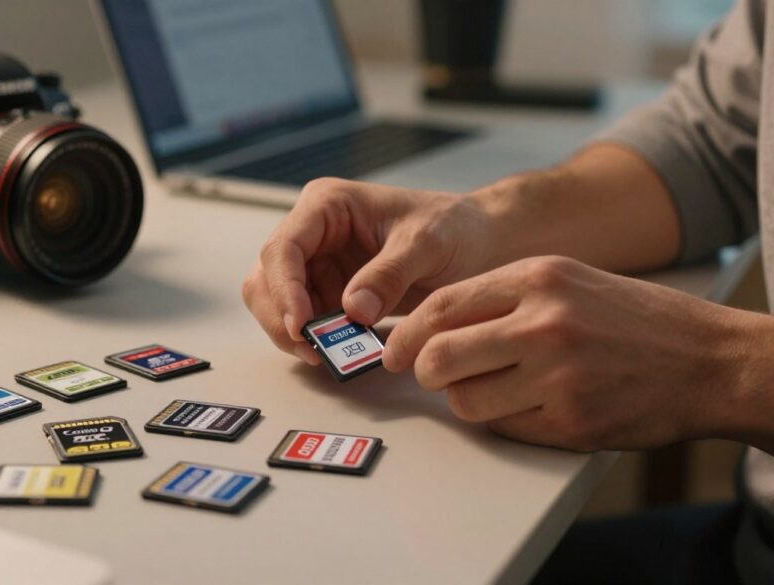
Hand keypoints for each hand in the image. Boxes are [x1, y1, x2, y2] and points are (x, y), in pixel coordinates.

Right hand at [242, 178, 491, 363]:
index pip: (283, 248)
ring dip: (293, 333)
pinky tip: (336, 354)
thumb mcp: (427, 244)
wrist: (479, 242)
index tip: (300, 325)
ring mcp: (318, 265)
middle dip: (280, 317)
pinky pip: (305, 321)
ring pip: (277, 304)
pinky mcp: (329, 293)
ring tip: (325, 357)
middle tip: (311, 350)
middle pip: (267, 278)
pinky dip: (314, 341)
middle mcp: (312, 233)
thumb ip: (389, 274)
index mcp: (327, 205)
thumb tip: (353, 310)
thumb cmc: (454, 228)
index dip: (284, 289)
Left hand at [383, 255, 750, 451]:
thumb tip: (430, 325)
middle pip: (438, 358)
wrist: (708, 360)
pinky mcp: (570, 422)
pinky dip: (505, 420)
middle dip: (424, 372)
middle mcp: (543, 324)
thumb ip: (499, 297)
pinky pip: (504, 428)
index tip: (394, 350)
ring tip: (495, 388)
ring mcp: (558, 376)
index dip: (406, 334)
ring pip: (464, 401)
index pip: (440, 307)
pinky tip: (531, 404)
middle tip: (434, 375)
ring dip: (466, 400)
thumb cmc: (629, 318)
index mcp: (536, 279)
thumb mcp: (564, 280)